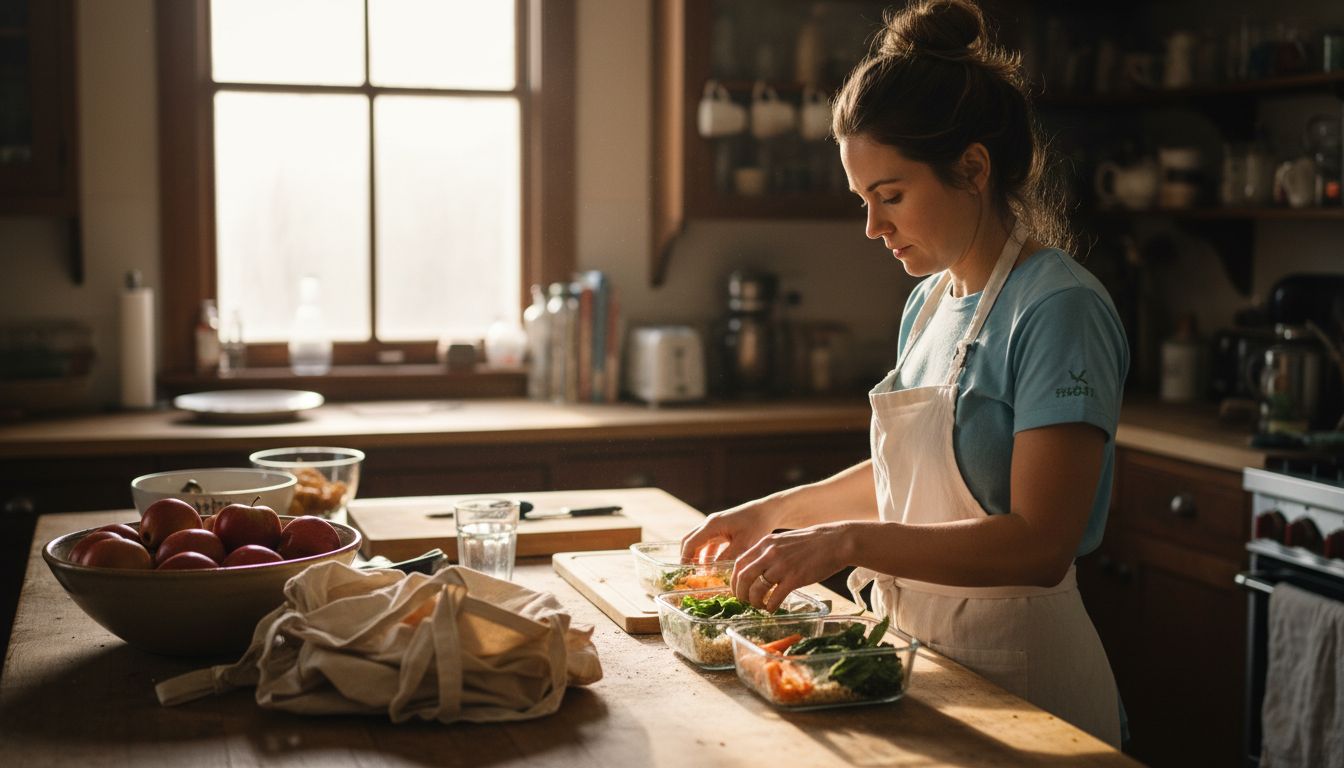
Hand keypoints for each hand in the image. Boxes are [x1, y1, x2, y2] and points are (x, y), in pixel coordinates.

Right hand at [680, 498, 781, 564]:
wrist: (768, 511)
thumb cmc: (757, 525)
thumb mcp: (743, 544)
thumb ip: (726, 558)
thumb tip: (712, 572)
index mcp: (712, 525)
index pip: (691, 543)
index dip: (685, 558)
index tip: (685, 573)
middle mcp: (710, 523)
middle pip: (689, 541)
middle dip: (687, 557)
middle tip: (689, 574)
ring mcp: (715, 525)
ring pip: (699, 542)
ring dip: (697, 556)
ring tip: (700, 573)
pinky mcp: (722, 529)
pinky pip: (709, 542)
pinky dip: (707, 554)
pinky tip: (712, 566)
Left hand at [731, 523, 853, 611]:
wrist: (836, 542)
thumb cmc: (811, 543)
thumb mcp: (783, 542)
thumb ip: (769, 553)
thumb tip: (757, 571)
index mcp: (765, 543)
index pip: (739, 563)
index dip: (734, 580)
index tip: (737, 590)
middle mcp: (770, 553)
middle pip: (743, 578)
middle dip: (740, 594)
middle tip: (745, 602)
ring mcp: (782, 566)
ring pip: (757, 589)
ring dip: (755, 602)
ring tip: (761, 606)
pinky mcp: (795, 578)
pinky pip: (775, 597)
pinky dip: (770, 606)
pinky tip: (773, 608)